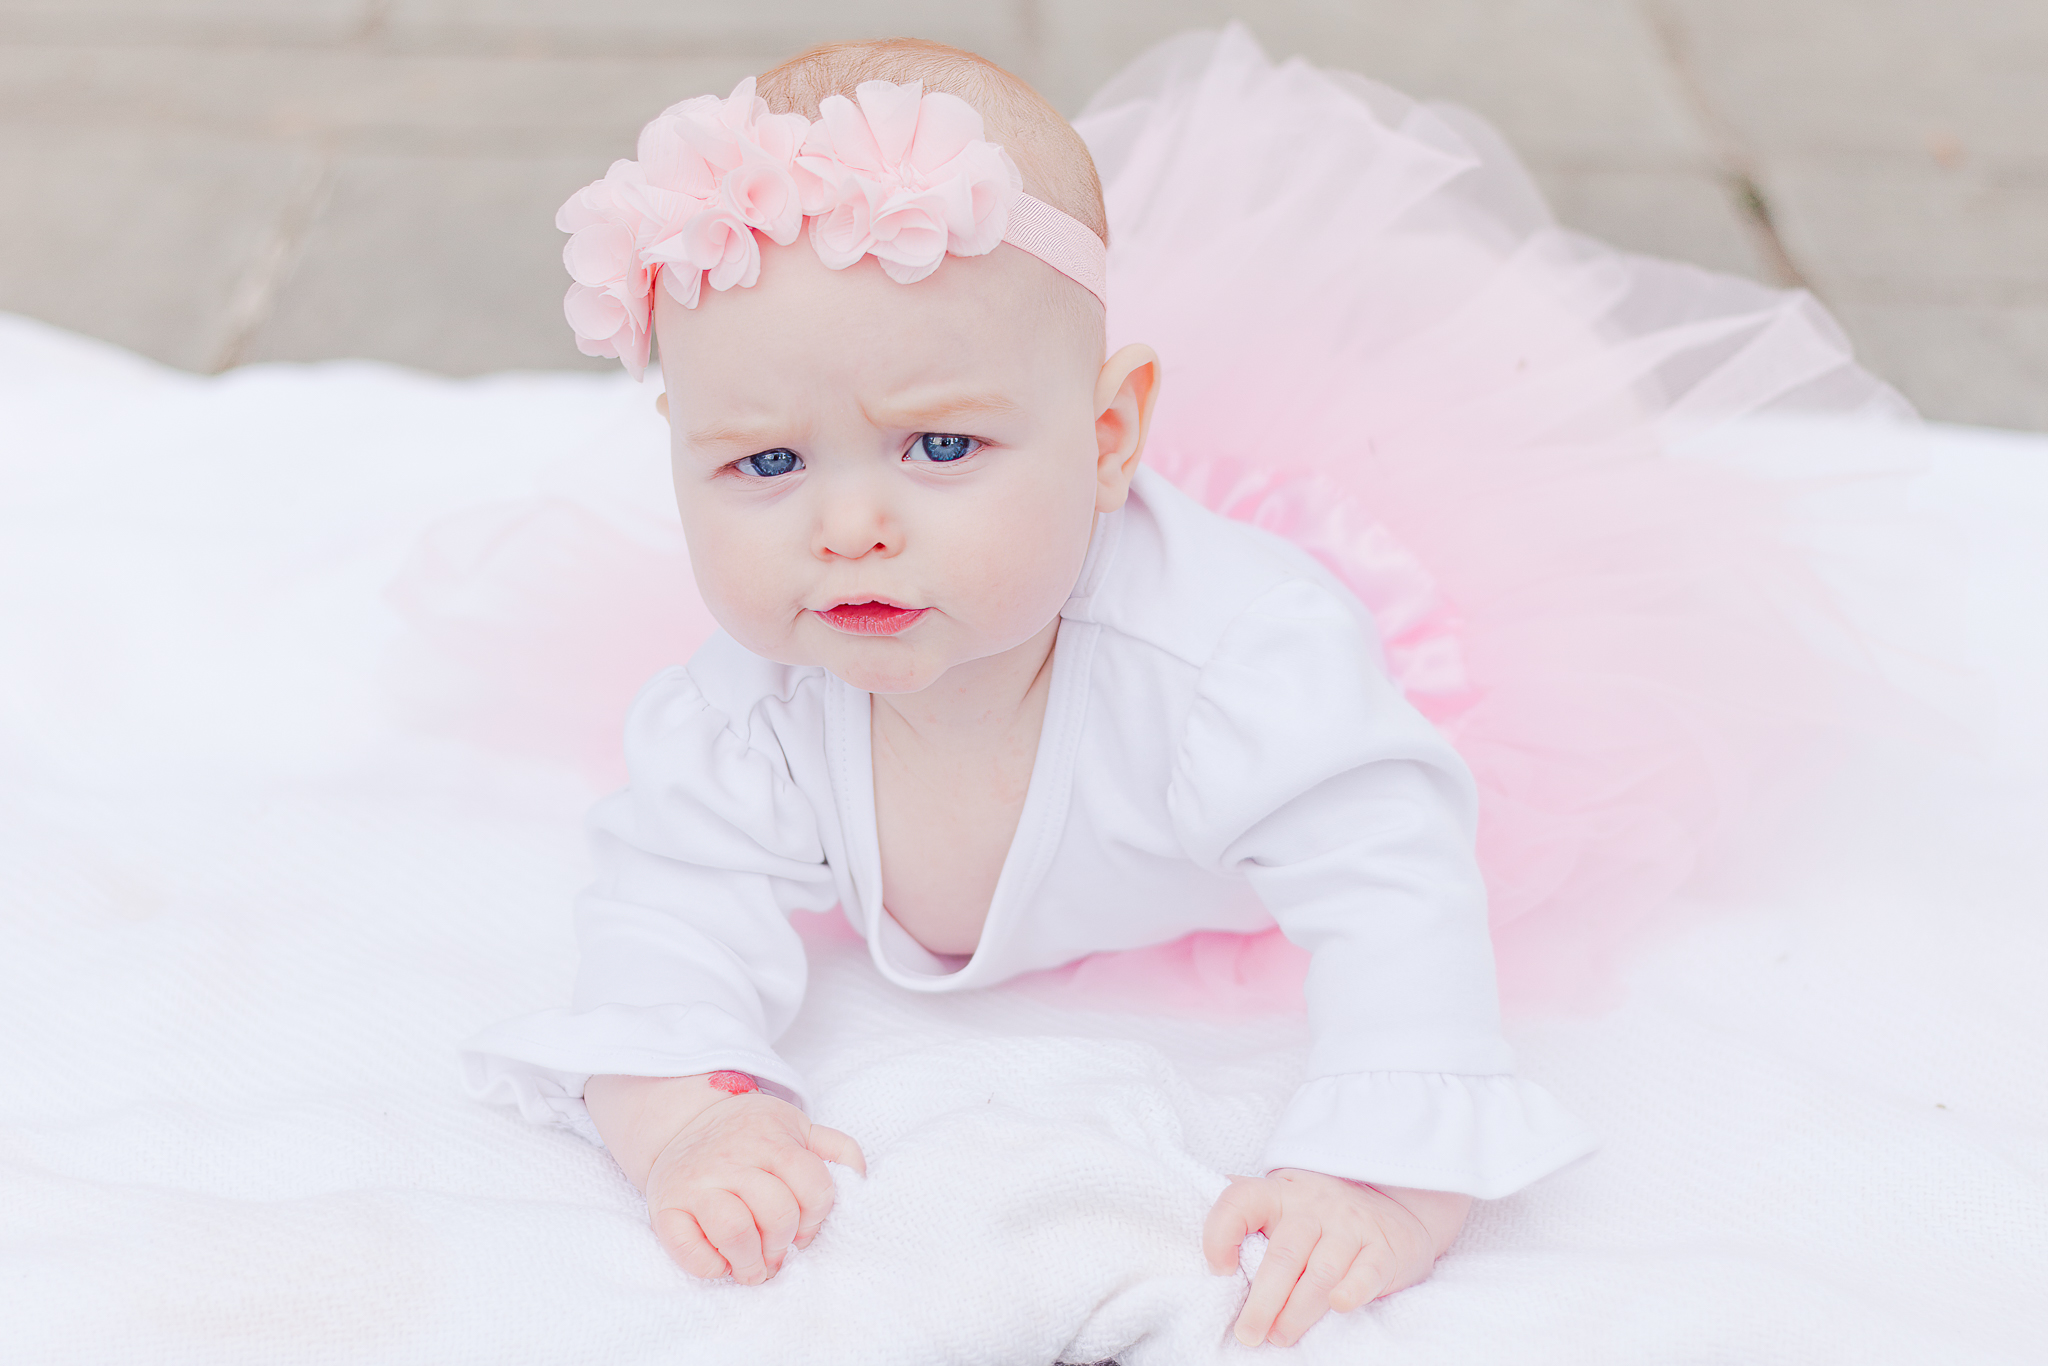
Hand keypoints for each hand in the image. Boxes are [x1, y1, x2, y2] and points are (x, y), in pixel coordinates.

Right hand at [585, 1073, 865, 1284]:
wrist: (681, 1121)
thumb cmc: (749, 1133)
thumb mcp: (796, 1126)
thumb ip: (835, 1147)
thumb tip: (861, 1179)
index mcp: (770, 1139)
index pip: (813, 1186)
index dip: (816, 1217)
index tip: (805, 1228)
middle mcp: (731, 1158)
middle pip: (778, 1213)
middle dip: (784, 1243)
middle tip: (778, 1251)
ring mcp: (696, 1182)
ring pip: (735, 1232)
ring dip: (751, 1262)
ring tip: (753, 1266)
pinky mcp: (665, 1207)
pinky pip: (689, 1250)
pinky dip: (711, 1266)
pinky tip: (721, 1261)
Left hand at [1202, 1170, 1470, 1346]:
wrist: (1394, 1207)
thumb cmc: (1319, 1214)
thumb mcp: (1280, 1201)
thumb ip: (1243, 1213)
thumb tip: (1194, 1233)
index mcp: (1279, 1194)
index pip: (1241, 1200)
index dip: (1222, 1232)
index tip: (1219, 1270)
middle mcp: (1314, 1206)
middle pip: (1283, 1254)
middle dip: (1263, 1300)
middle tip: (1248, 1334)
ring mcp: (1351, 1225)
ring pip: (1321, 1271)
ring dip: (1298, 1310)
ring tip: (1280, 1336)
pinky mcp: (1384, 1249)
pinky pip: (1367, 1271)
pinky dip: (1352, 1290)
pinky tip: (1338, 1306)